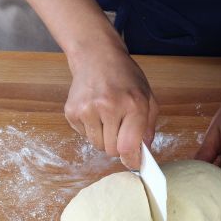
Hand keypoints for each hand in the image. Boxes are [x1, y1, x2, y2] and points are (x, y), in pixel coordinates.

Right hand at [64, 44, 158, 169]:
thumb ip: (148, 126)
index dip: (131, 160)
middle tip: (120, 128)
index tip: (133, 163)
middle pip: (112, 150)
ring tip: (107, 118)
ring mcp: (87, 109)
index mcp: (133, 104)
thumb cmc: (125, 77)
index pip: (128, 147)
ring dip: (103, 138)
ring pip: (97, 145)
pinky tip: (95, 112)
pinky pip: (83, 135)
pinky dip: (91, 129)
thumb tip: (143, 151)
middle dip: (118, 145)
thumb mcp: (147, 97)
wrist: (96, 57)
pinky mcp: (72, 111)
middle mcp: (109, 107)